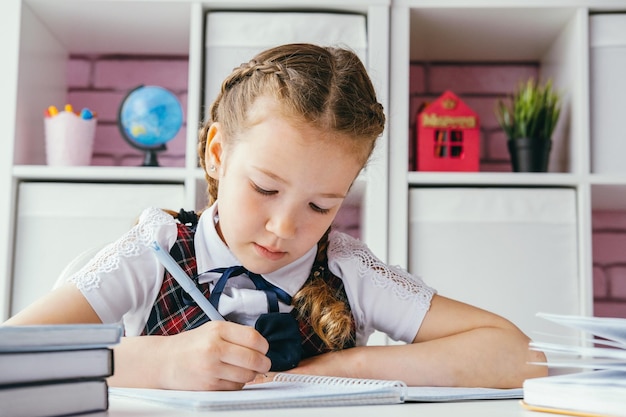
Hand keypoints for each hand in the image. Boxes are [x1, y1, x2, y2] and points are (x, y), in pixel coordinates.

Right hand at [156, 320, 270, 390]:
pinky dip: (237, 384)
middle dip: (263, 364)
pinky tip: (229, 377)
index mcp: (217, 330)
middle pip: (254, 359)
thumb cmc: (190, 345)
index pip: (253, 338)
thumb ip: (236, 335)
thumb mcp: (212, 330)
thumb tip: (262, 346)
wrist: (164, 361)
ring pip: (247, 376)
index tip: (264, 349)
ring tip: (243, 370)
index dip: (264, 346)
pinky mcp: (209, 385)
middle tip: (263, 364)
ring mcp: (211, 368)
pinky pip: (235, 387)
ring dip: (251, 375)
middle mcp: (214, 348)